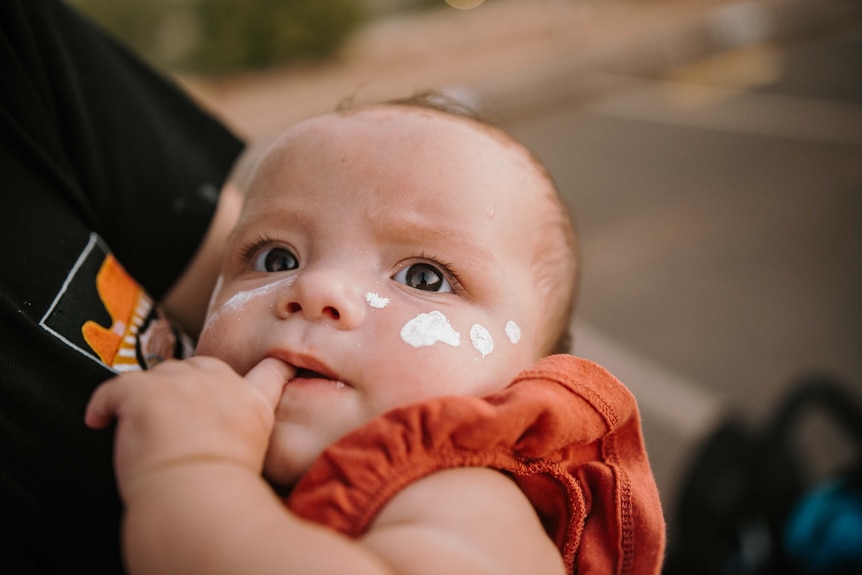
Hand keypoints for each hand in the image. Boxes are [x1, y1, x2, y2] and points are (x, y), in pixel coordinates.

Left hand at [85, 356, 292, 498]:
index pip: (270, 371)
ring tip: (140, 426)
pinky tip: (98, 420)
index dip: (269, 366)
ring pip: (158, 374)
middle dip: (187, 385)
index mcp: (253, 402)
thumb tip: (213, 434)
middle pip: (200, 366)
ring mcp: (182, 382)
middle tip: (173, 417)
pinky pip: (115, 388)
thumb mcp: (250, 453)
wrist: (198, 495)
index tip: (272, 364)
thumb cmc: (221, 490)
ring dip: (149, 396)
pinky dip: (103, 405)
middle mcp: (222, 383)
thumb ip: (238, 431)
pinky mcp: (144, 390)